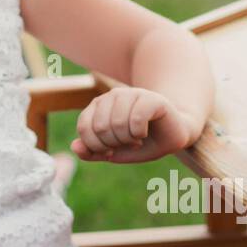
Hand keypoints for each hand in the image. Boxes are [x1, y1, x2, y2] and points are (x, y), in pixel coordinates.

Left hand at [70, 87, 195, 163]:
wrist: (172, 136)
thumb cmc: (141, 143)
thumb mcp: (114, 152)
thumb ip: (92, 151)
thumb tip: (74, 147)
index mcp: (98, 106)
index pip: (84, 127)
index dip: (96, 147)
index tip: (110, 150)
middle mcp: (112, 96)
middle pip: (100, 127)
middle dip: (114, 144)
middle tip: (127, 143)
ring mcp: (131, 94)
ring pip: (117, 123)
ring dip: (128, 140)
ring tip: (136, 138)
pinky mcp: (151, 98)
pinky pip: (136, 119)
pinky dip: (139, 134)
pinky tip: (144, 134)